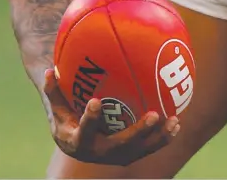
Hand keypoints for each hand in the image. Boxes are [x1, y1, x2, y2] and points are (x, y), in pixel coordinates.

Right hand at [44, 69, 178, 165]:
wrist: (76, 141)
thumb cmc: (66, 115)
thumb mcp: (57, 104)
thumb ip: (53, 89)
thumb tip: (49, 69)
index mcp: (78, 141)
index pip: (84, 132)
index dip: (90, 119)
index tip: (95, 102)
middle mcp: (99, 153)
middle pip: (120, 146)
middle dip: (137, 133)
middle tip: (152, 115)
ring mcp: (116, 156)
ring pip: (140, 150)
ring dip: (158, 137)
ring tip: (173, 121)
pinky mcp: (130, 154)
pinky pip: (149, 147)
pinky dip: (163, 136)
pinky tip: (177, 122)